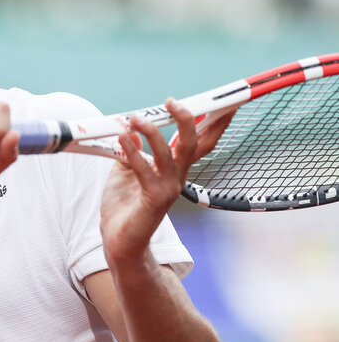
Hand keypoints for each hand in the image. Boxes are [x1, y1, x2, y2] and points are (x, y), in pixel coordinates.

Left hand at [100, 99, 234, 265]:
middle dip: (188, 119)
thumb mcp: (126, 170)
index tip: (222, 101)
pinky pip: (145, 170)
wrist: (118, 240)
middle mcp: (176, 177)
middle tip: (173, 101)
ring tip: (135, 117)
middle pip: (193, 143)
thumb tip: (132, 129)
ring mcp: (168, 189)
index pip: (200, 141)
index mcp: (174, 168)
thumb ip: (131, 150)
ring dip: (152, 131)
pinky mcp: (154, 199)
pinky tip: (123, 138)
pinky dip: (133, 152)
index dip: (213, 122)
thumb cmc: (124, 205)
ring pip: (169, 153)